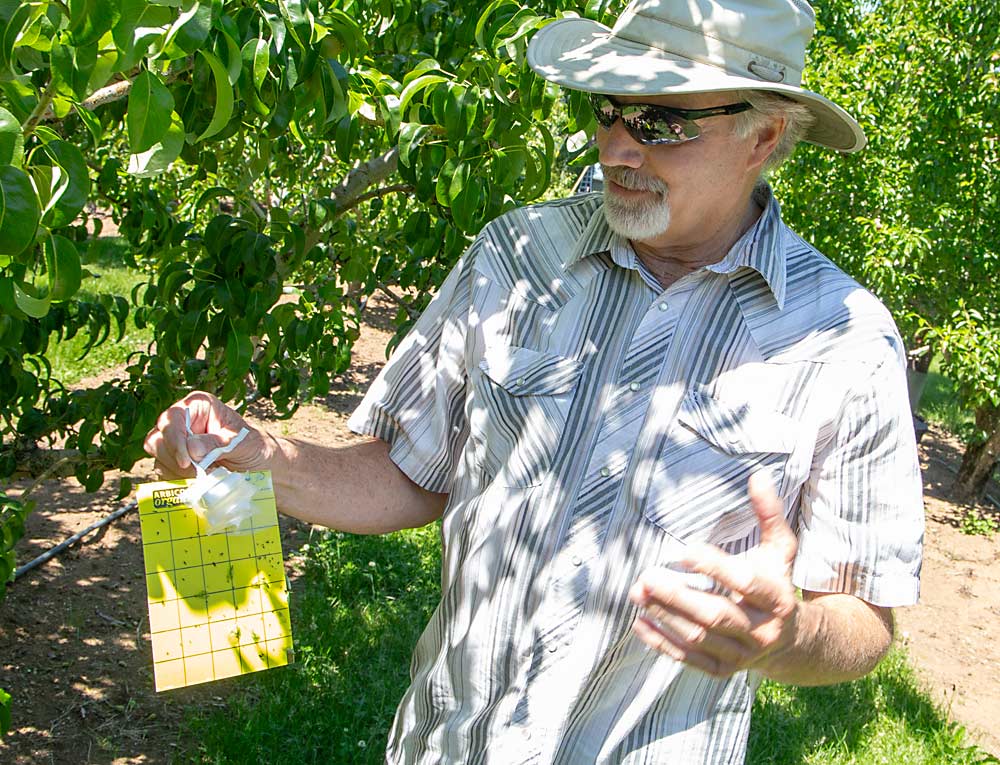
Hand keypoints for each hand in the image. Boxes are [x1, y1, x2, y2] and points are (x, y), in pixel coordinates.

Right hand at [143, 391, 275, 477]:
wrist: (261, 468)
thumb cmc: (254, 447)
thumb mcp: (243, 443)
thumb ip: (218, 444)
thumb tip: (192, 449)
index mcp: (198, 406)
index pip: (172, 418)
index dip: (175, 439)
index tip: (186, 461)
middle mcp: (182, 422)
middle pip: (157, 439)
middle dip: (176, 460)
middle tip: (201, 473)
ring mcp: (175, 444)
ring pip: (158, 459)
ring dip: (179, 473)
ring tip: (207, 476)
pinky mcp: (174, 464)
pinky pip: (164, 474)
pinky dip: (180, 481)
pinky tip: (200, 482)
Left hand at [629, 472, 799, 677]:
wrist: (793, 641)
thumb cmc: (777, 584)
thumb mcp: (780, 550)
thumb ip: (769, 515)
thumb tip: (758, 476)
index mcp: (776, 598)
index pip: (745, 583)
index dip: (715, 568)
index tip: (685, 552)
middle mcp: (762, 631)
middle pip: (716, 614)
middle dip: (678, 595)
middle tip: (646, 575)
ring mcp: (742, 655)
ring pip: (700, 637)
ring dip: (664, 615)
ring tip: (637, 592)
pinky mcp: (723, 670)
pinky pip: (689, 659)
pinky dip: (662, 642)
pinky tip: (639, 622)